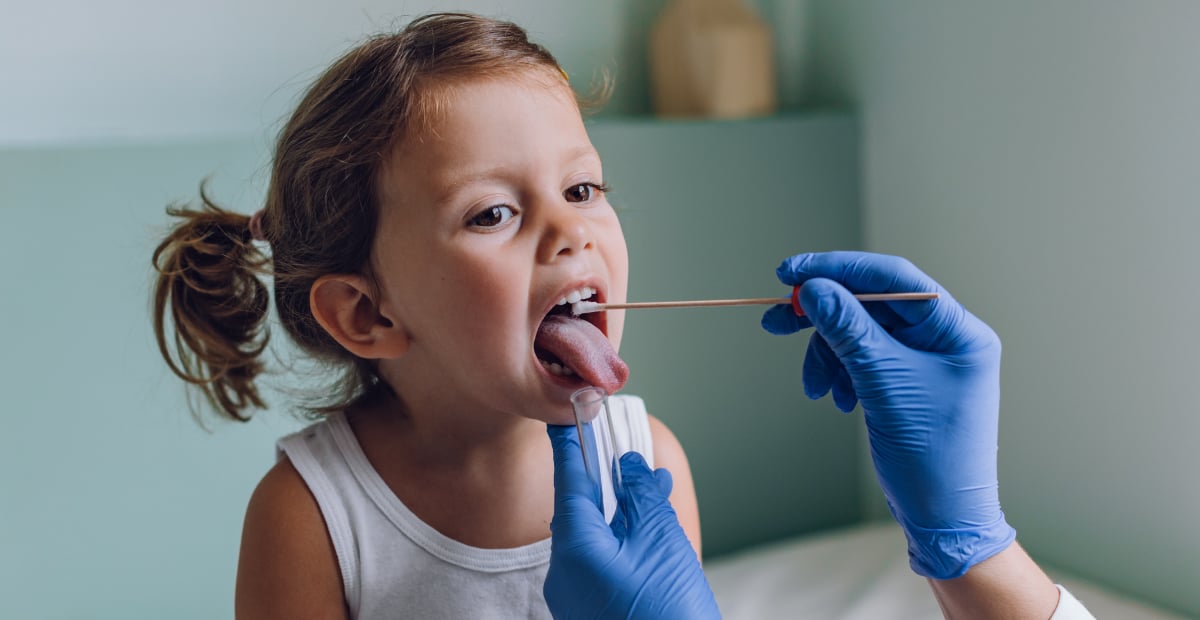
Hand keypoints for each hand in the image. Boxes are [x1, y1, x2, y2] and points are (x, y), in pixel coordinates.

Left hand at [544, 424, 719, 619]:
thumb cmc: (670, 614)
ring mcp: (577, 599)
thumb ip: (643, 497)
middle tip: (622, 448)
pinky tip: (650, 529)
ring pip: (594, 538)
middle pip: (581, 510)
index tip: (566, 416)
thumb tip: (631, 467)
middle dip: (606, 480)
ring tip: (653, 486)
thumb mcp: (662, 543)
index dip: (570, 446)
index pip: (569, 482)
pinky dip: (623, 541)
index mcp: (575, 549)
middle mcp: (565, 574)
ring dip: (621, 511)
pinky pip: (602, 564)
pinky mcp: (593, 612)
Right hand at [761, 251, 1014, 578]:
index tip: (792, 272)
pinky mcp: (905, 382)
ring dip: (828, 355)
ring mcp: (925, 362)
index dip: (839, 269)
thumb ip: (849, 330)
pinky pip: (861, 360)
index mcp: (957, 331)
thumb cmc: (932, 457)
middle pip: (872, 305)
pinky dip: (839, 374)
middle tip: (777, 320)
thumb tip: (815, 289)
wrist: (942, 519)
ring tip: (815, 389)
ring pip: (859, 334)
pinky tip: (836, 400)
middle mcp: (945, 339)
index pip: (894, 278)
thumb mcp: (884, 385)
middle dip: (824, 316)